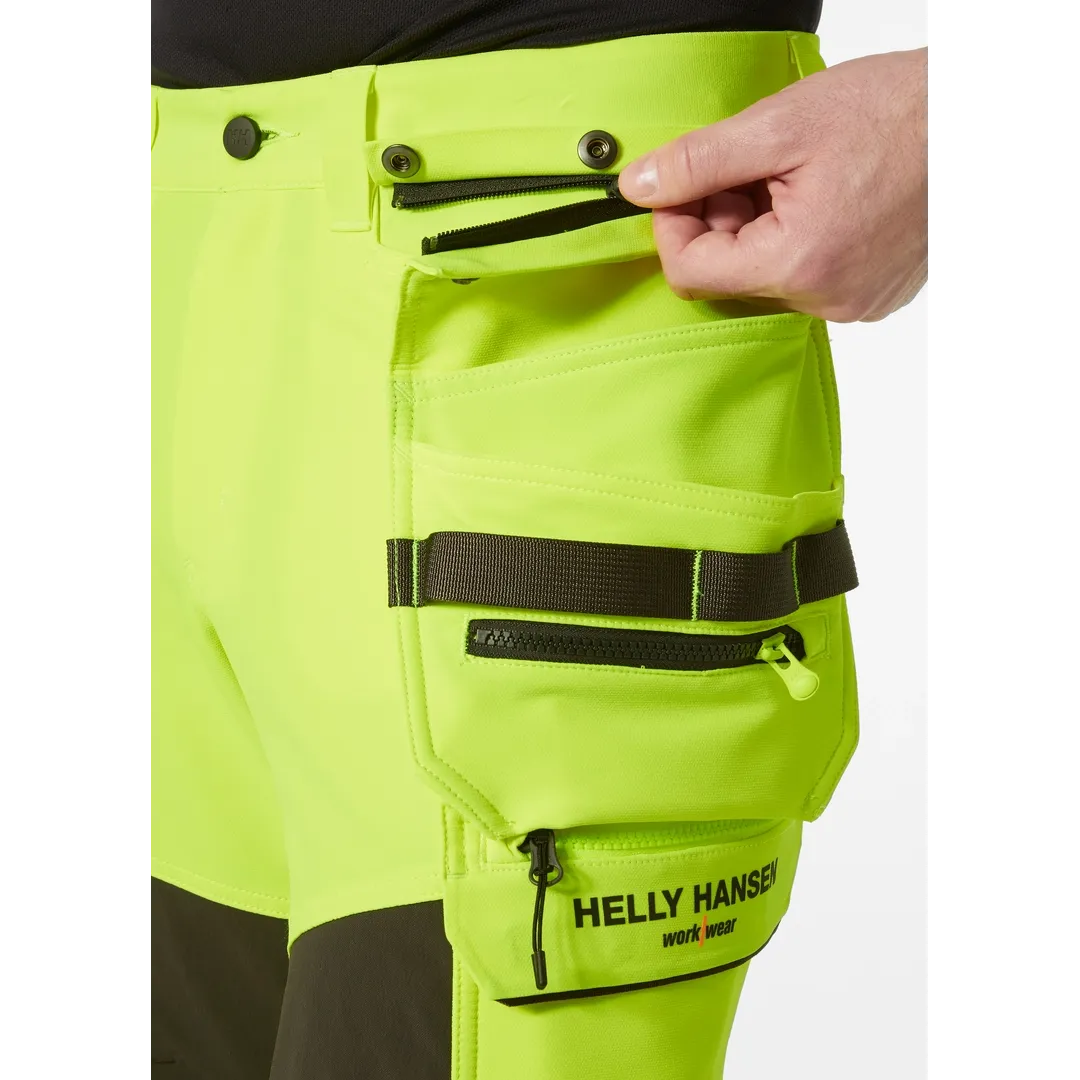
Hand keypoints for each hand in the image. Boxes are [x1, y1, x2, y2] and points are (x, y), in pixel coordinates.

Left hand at [619, 48, 927, 321]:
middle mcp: (826, 300)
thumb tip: (638, 185)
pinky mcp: (870, 295)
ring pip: (764, 278)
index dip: (672, 225)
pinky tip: (819, 196)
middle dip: (719, 220)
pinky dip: (794, 239)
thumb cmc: (898, 113)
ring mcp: (852, 303)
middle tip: (747, 167)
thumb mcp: (781, 125)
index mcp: (799, 264)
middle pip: (728, 276)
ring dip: (757, 228)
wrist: (980, 121)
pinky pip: (804, 278)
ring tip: (791, 175)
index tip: (682, 185)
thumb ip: (699, 162)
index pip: (690, 273)